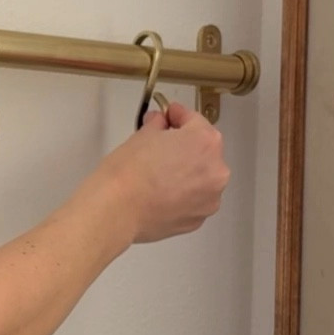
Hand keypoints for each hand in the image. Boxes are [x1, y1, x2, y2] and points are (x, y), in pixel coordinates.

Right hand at [90, 102, 230, 250]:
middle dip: (186, 146)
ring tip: (162, 176)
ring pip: (202, 179)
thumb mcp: (142, 136)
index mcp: (205, 141)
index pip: (195, 120)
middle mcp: (217, 170)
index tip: (167, 115)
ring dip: (188, 172)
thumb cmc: (128, 169)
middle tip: (162, 147)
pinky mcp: (198, 220)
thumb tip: (160, 122)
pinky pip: (194, 200)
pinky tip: (163, 195)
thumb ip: (158, 125)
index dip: (178, 115)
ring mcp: (210, 198)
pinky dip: (183, 195)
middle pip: (204, 151)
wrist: (117, 212)